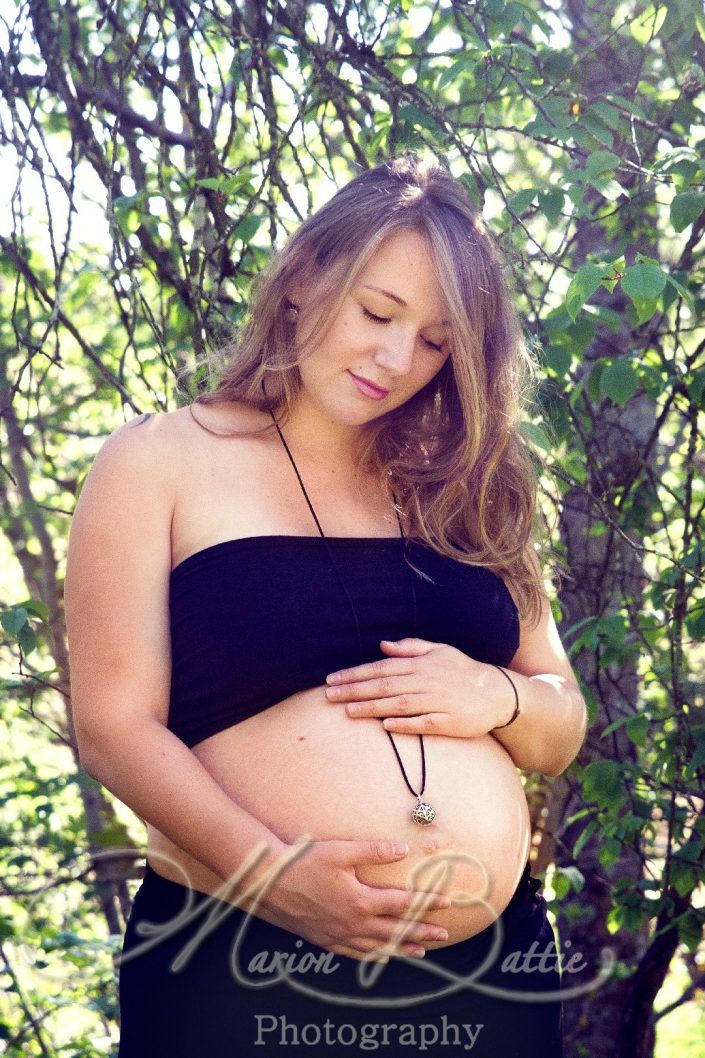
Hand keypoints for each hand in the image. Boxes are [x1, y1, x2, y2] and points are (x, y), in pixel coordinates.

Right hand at [256, 838, 452, 961]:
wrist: (269, 882)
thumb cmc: (304, 862)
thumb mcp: (341, 851)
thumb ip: (374, 850)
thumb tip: (403, 849)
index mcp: (360, 900)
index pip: (403, 903)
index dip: (426, 902)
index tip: (447, 902)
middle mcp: (353, 924)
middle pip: (395, 930)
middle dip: (422, 931)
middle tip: (443, 934)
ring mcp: (338, 935)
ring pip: (377, 946)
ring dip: (401, 947)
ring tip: (421, 951)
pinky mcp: (324, 940)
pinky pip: (355, 953)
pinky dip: (372, 955)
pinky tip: (381, 955)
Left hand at [325, 638, 512, 737]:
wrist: (498, 693)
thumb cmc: (463, 671)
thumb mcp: (440, 651)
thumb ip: (411, 648)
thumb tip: (382, 644)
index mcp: (422, 664)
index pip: (382, 667)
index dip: (356, 674)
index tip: (332, 679)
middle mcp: (427, 681)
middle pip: (385, 685)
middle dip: (355, 690)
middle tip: (329, 696)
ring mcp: (438, 701)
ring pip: (399, 704)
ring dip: (373, 707)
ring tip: (348, 711)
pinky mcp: (449, 721)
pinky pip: (424, 723)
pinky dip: (405, 724)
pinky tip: (386, 726)